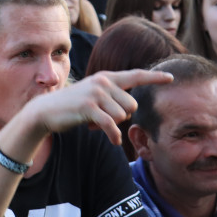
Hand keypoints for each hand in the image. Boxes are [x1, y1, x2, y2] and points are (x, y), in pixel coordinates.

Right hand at [28, 69, 173, 144]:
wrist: (46, 111)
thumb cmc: (73, 106)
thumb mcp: (94, 96)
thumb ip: (111, 97)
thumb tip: (129, 110)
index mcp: (106, 77)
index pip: (135, 75)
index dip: (154, 77)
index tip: (171, 78)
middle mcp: (103, 81)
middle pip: (132, 104)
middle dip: (122, 116)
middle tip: (105, 119)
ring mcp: (95, 93)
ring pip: (122, 115)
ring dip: (113, 125)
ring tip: (97, 123)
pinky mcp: (88, 107)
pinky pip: (111, 124)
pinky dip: (113, 135)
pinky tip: (113, 141)